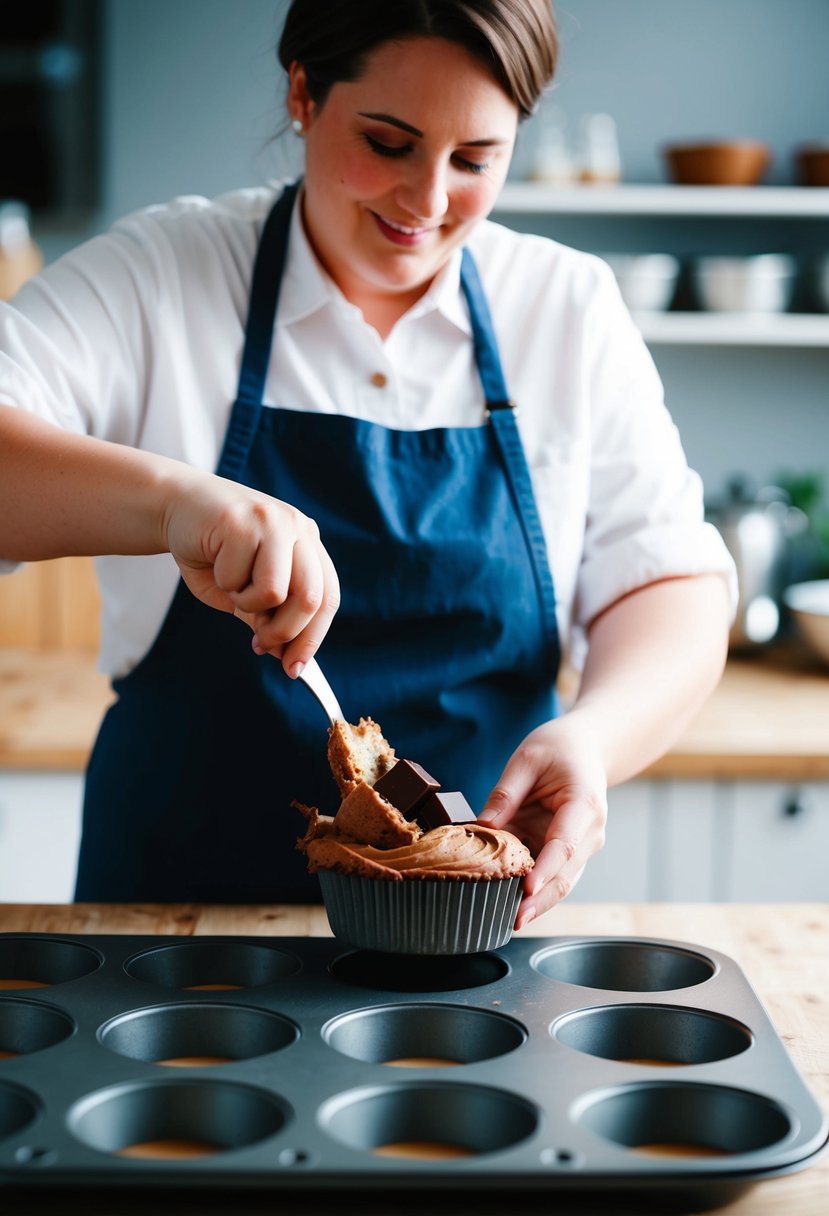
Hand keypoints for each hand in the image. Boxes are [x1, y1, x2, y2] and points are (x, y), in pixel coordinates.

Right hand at [163, 470, 339, 675]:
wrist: (174, 505)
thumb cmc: (212, 552)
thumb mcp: (244, 591)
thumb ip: (268, 617)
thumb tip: (288, 657)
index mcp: (308, 543)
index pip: (328, 597)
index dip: (313, 637)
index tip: (295, 668)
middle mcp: (298, 528)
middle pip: (311, 598)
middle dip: (283, 633)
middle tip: (259, 644)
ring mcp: (273, 521)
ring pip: (276, 592)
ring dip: (246, 602)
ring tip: (230, 584)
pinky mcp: (244, 521)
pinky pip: (239, 578)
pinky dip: (223, 582)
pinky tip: (214, 561)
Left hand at [478, 712, 607, 927]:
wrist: (586, 748)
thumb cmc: (558, 748)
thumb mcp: (527, 759)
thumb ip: (506, 792)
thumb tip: (482, 825)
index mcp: (583, 804)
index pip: (564, 844)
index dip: (546, 869)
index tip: (526, 889)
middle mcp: (589, 831)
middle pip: (566, 874)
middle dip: (540, 899)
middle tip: (514, 920)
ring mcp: (582, 844)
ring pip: (563, 882)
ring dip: (538, 902)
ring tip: (510, 921)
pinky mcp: (569, 851)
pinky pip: (553, 875)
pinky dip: (535, 890)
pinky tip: (512, 905)